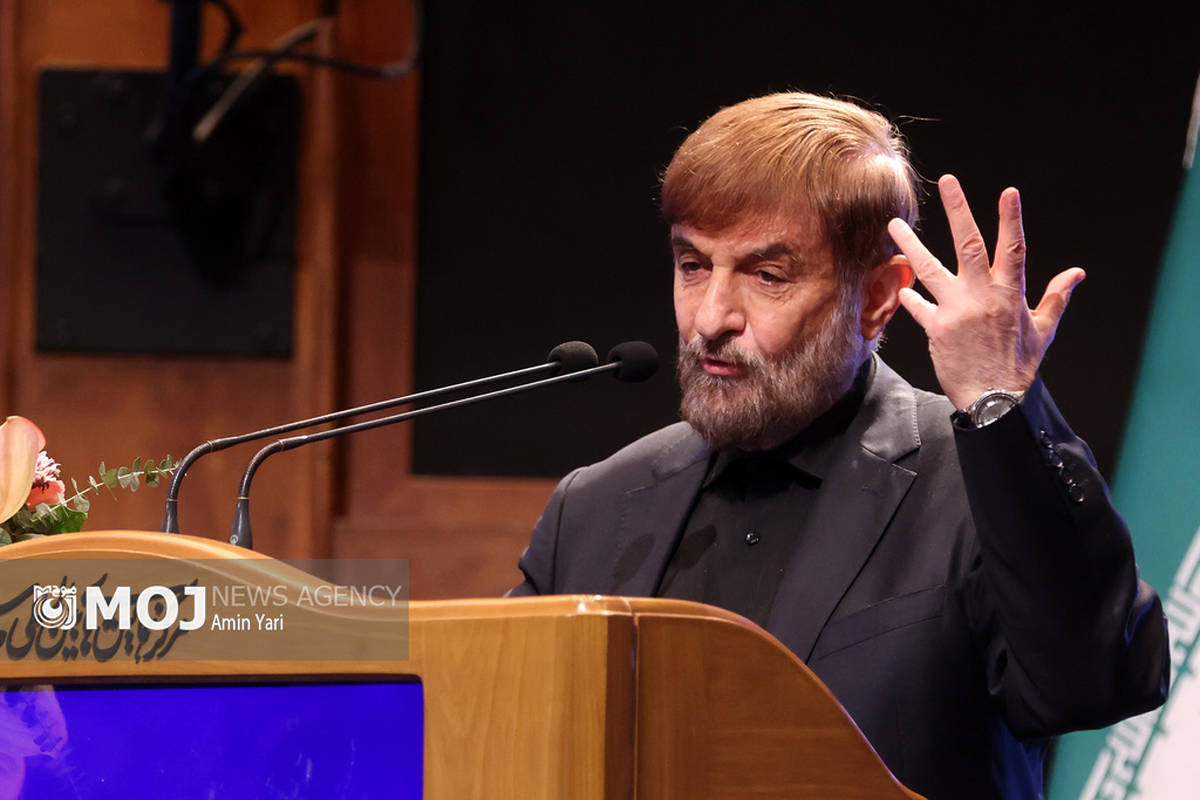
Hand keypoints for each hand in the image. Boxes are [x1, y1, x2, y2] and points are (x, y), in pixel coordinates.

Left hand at [887, 175, 1084, 409]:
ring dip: (910, 245)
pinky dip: (909, 297)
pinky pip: (917, 307)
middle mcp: (982, 296)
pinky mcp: (936, 329)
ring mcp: (957, 311)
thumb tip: (1077, 273)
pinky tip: (901, 286)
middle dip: (958, 210)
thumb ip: (1056, 297)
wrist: (994, 401)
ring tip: (893, 224)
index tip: (1008, 192)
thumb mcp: (1043, 330)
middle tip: (947, 180)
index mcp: (1010, 294)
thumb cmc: (1019, 365)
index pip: (1013, 248)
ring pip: (929, 269)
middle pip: (968, 244)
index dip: (1010, 219)